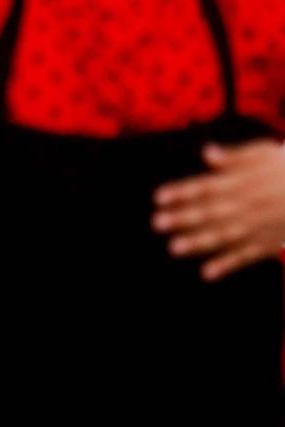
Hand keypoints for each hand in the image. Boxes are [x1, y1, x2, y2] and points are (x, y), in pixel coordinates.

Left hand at [153, 140, 284, 281]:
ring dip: (198, 242)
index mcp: (243, 182)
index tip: (158, 198)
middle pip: (211, 212)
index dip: (182, 192)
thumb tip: (207, 153)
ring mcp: (259, 226)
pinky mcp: (270, 243)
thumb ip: (234, 157)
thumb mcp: (264, 153)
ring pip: (225, 235)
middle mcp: (248, 205)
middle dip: (183, 218)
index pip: (207, 187)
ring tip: (174, 248)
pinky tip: (207, 273)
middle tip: (158, 223)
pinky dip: (228, 265)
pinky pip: (247, 255)